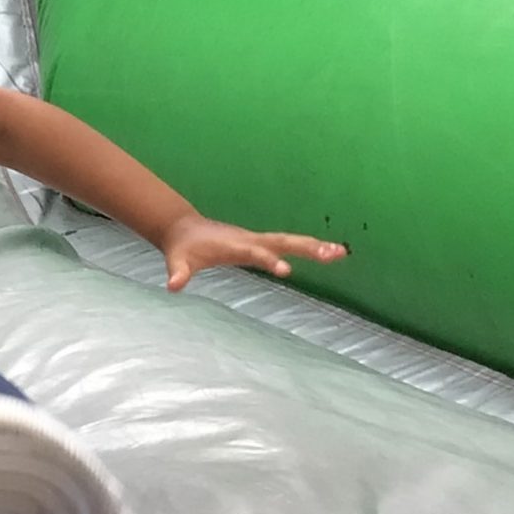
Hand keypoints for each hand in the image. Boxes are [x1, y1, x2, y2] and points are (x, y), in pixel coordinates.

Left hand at [159, 215, 346, 292]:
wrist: (184, 228)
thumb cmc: (182, 248)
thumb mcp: (177, 260)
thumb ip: (178, 272)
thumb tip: (173, 286)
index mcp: (233, 245)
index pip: (254, 253)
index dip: (269, 260)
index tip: (286, 270)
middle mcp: (250, 239)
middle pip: (282, 242)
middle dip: (306, 247)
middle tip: (333, 253)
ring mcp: (257, 239)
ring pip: (290, 241)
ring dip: (314, 246)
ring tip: (341, 253)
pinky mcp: (261, 242)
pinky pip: (288, 244)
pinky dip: (308, 246)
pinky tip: (329, 253)